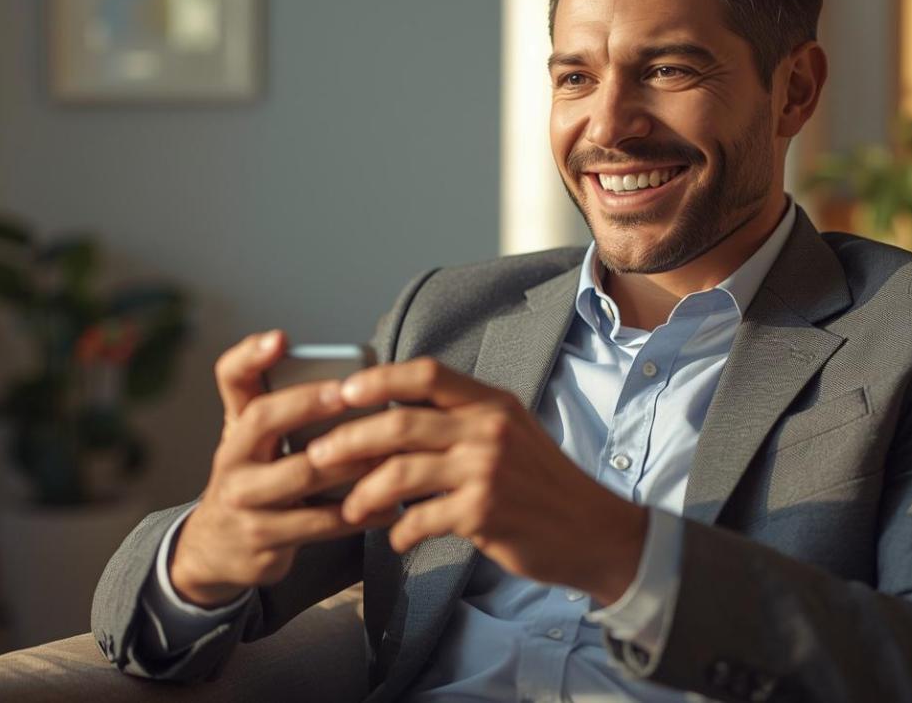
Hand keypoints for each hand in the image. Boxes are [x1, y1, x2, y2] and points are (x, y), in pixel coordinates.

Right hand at [170, 330, 395, 606]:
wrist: (216, 550)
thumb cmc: (255, 480)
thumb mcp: (256, 444)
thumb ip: (287, 411)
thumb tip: (355, 379)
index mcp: (235, 425)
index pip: (230, 378)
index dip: (250, 355)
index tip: (281, 338)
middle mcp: (231, 458)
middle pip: (263, 419)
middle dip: (308, 402)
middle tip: (350, 392)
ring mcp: (243, 501)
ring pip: (302, 473)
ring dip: (350, 461)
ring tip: (388, 450)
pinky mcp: (262, 541)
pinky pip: (321, 524)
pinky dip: (360, 513)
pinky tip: (389, 507)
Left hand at [307, 357, 647, 604]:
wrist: (593, 531)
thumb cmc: (543, 484)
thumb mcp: (511, 434)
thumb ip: (463, 420)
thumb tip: (394, 420)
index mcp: (491, 403)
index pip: (426, 373)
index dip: (378, 379)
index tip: (343, 391)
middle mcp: (488, 429)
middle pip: (399, 423)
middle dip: (348, 440)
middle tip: (318, 457)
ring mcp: (486, 471)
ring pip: (400, 472)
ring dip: (364, 494)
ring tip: (349, 508)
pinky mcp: (483, 513)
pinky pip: (420, 518)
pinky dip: (400, 531)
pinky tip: (397, 538)